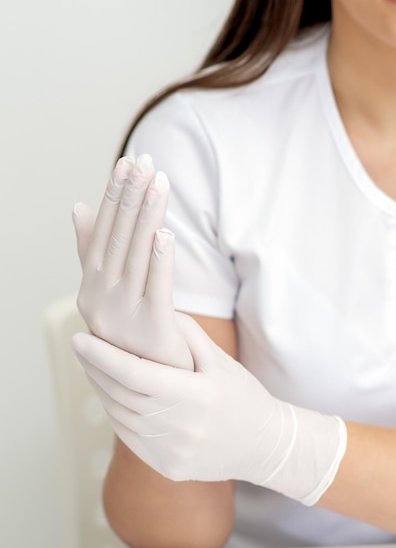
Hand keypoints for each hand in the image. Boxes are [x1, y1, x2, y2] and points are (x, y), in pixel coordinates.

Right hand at [72, 154, 192, 369]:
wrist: (155, 387)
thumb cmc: (136, 334)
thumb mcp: (110, 293)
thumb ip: (93, 252)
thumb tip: (78, 206)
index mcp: (91, 288)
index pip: (103, 232)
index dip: (116, 196)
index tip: (127, 162)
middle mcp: (100, 301)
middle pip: (119, 239)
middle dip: (132, 197)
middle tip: (145, 160)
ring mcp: (124, 318)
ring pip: (138, 256)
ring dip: (148, 216)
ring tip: (159, 182)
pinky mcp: (152, 332)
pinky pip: (158, 290)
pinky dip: (161, 260)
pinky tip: (166, 233)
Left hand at [72, 309, 346, 505]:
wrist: (265, 446)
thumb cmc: (244, 396)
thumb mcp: (222, 361)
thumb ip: (187, 335)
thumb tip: (155, 311)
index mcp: (197, 396)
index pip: (136, 374)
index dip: (103, 356)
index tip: (79, 339)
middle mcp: (182, 428)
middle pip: (121, 395)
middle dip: (95, 368)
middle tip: (82, 346)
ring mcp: (173, 452)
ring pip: (120, 416)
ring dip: (102, 390)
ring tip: (93, 366)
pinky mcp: (168, 467)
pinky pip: (129, 438)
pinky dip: (115, 413)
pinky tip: (112, 394)